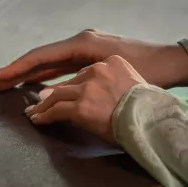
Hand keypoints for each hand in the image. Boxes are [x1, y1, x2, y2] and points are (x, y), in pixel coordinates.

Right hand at [0, 29, 187, 91]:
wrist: (174, 62)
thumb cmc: (147, 70)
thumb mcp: (108, 75)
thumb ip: (76, 82)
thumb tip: (48, 94)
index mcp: (81, 44)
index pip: (39, 57)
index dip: (14, 68)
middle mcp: (79, 43)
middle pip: (38, 59)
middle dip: (13, 71)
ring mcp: (84, 49)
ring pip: (47, 63)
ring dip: (25, 74)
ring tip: (3, 85)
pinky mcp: (89, 58)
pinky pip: (58, 68)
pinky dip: (42, 76)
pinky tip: (31, 85)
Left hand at [24, 55, 145, 143]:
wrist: (154, 123)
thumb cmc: (146, 110)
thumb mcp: (129, 86)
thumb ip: (108, 85)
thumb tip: (89, 97)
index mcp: (112, 62)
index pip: (82, 73)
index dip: (69, 85)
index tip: (57, 91)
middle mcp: (98, 70)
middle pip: (68, 83)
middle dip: (50, 95)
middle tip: (38, 104)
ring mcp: (87, 88)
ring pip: (56, 96)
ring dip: (42, 106)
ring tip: (34, 114)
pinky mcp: (80, 105)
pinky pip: (55, 110)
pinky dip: (43, 116)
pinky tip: (37, 120)